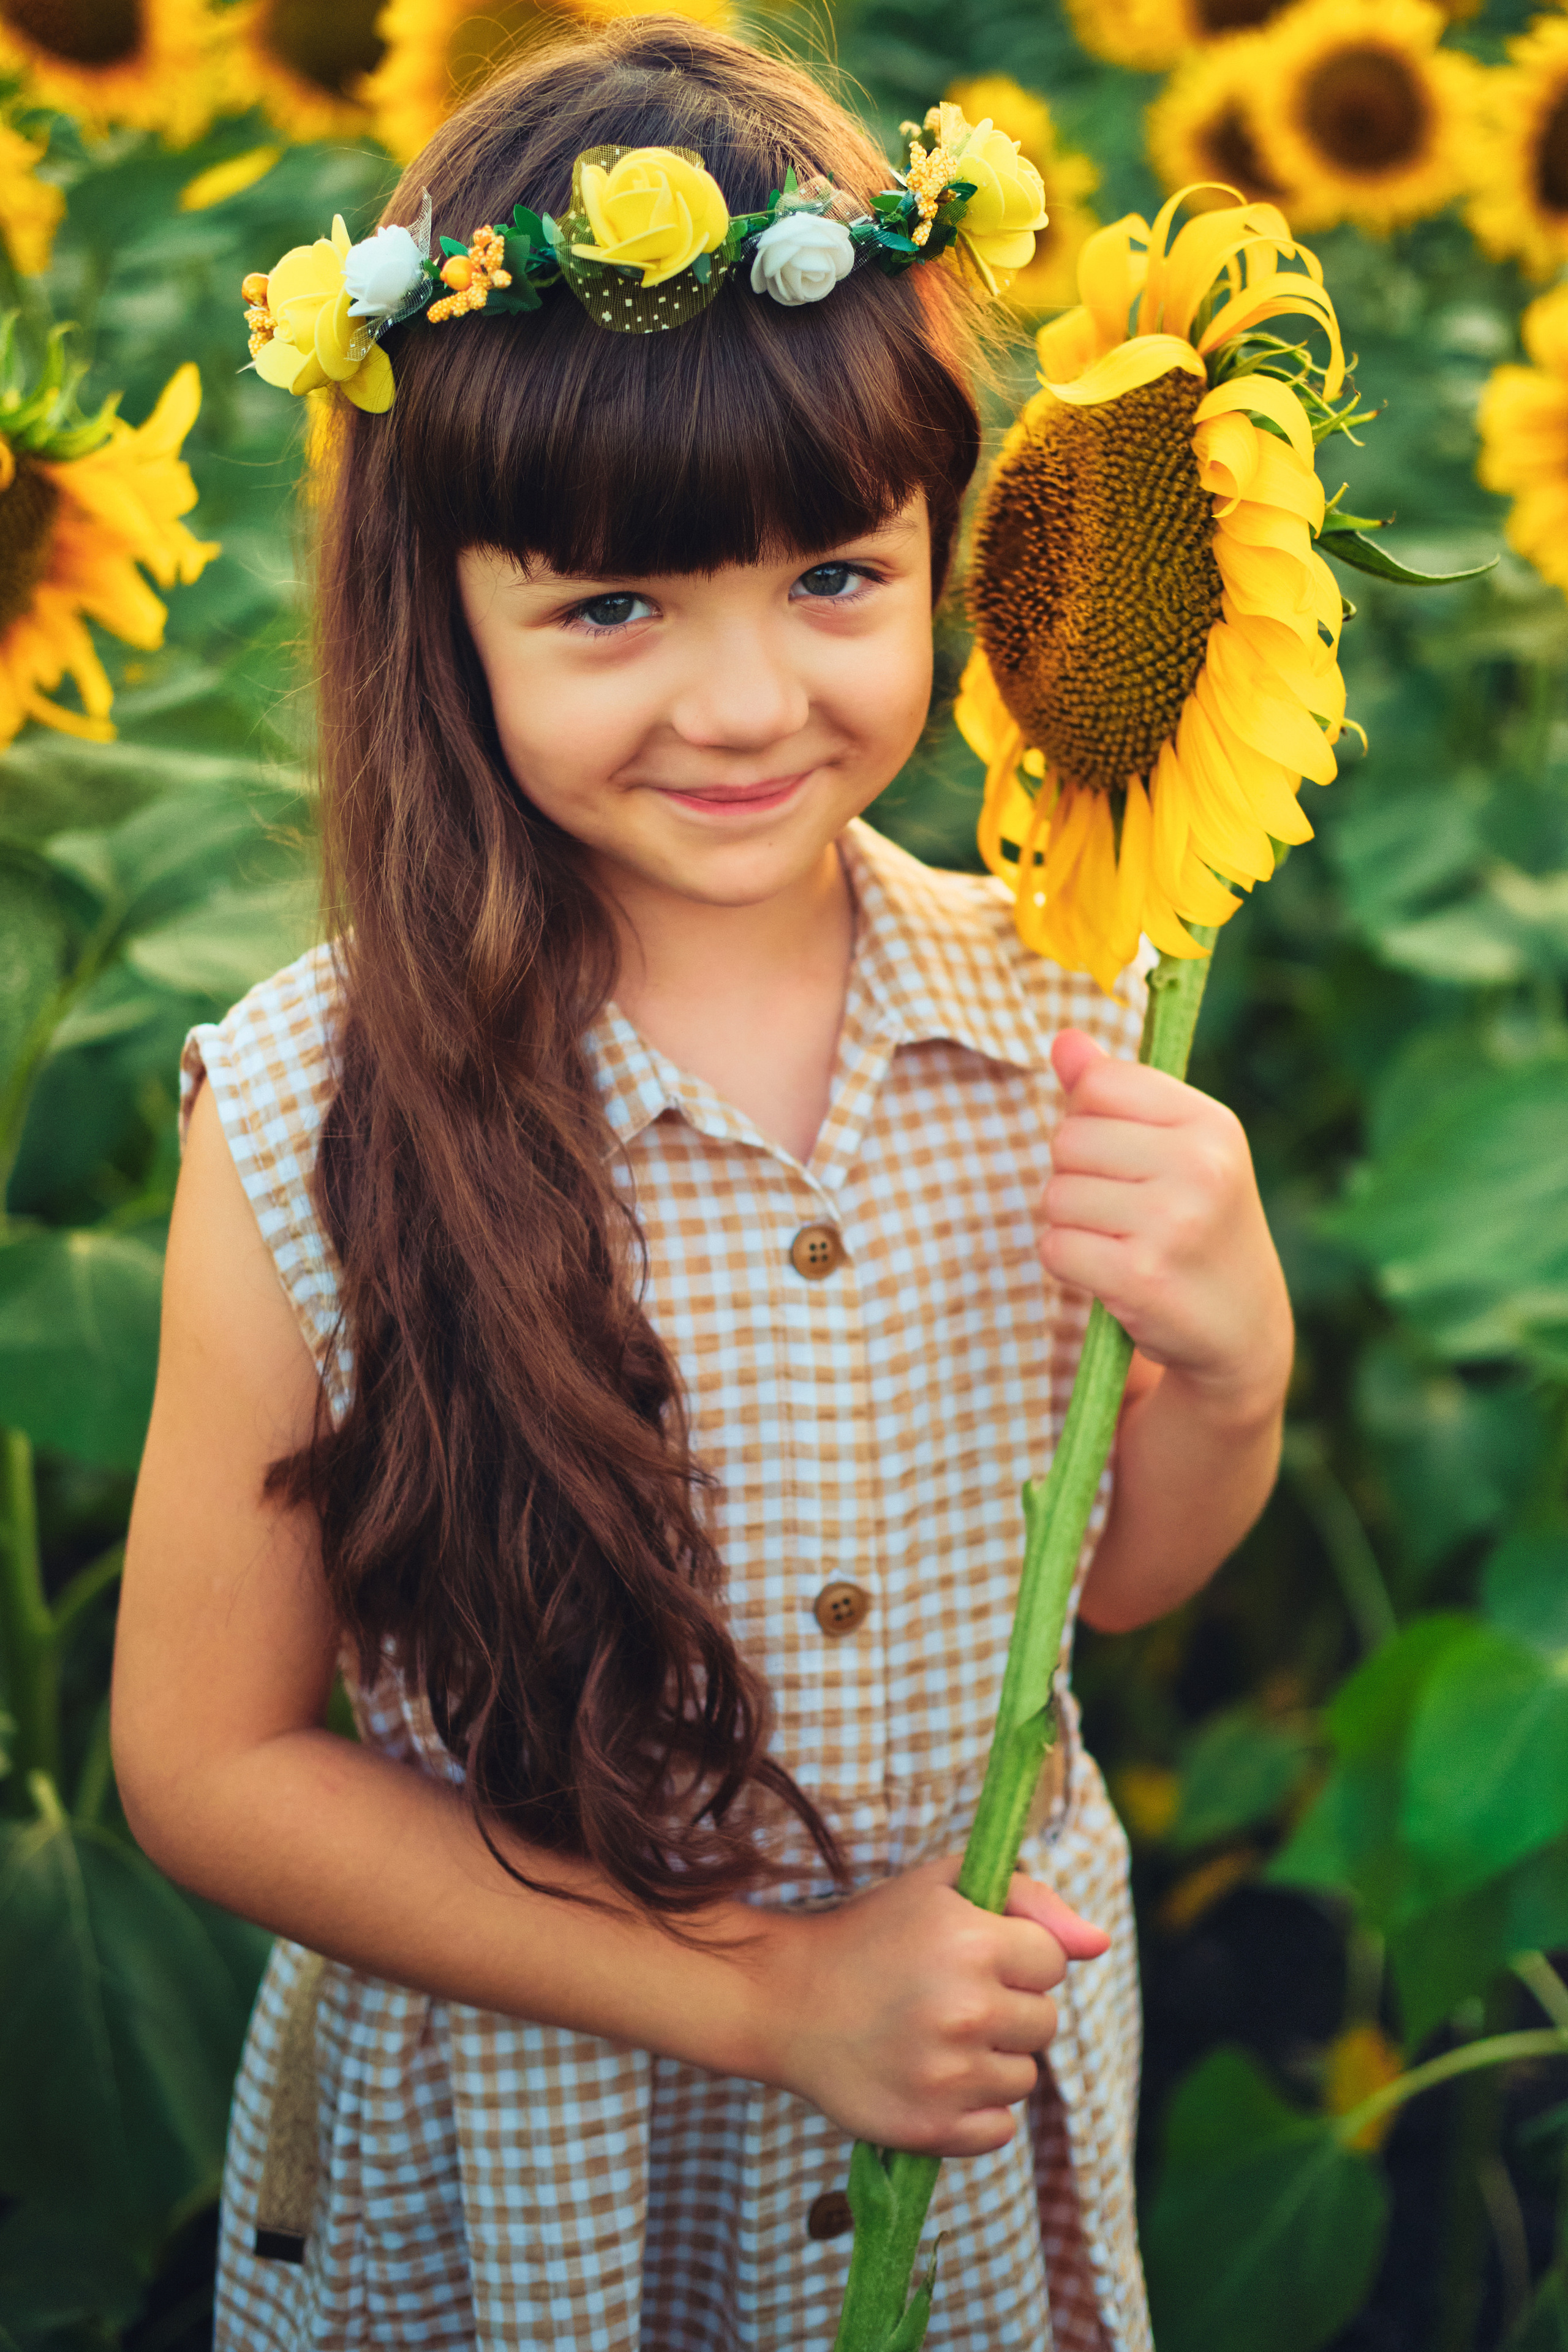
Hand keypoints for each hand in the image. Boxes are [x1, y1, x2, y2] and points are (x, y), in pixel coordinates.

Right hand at [760, 1857, 1107, 2156]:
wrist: (787, 1999)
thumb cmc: (875, 1933)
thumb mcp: (944, 1885)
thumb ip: (1030, 1899)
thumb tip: (1099, 1945)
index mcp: (972, 1942)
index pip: (1052, 1961)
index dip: (1017, 1955)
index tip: (973, 1954)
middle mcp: (965, 2010)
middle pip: (1045, 2023)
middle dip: (1008, 2008)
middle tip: (949, 1997)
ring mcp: (948, 2076)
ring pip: (1025, 2078)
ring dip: (992, 2060)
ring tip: (936, 2037)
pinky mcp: (931, 2130)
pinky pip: (999, 2129)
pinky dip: (975, 2110)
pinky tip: (932, 2078)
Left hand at [1038, 1029, 1292, 1424]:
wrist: (1242, 1327)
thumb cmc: (1197, 1222)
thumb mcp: (1176, 1147)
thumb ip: (1115, 1091)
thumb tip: (1063, 1040)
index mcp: (1210, 1123)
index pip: (1099, 1083)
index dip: (1089, 1118)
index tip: (1124, 1155)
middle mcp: (1200, 1165)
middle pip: (1067, 1140)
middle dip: (1077, 1177)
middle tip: (1124, 1210)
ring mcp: (1173, 1222)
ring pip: (1056, 1196)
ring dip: (1071, 1225)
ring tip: (1122, 1242)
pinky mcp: (1142, 1276)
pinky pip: (1055, 1248)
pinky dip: (1070, 1264)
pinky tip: (1113, 1274)